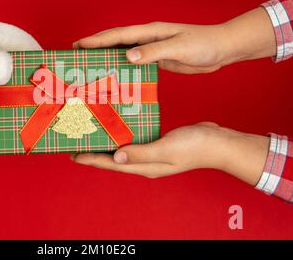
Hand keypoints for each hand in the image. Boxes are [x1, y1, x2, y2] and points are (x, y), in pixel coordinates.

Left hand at [0, 21, 40, 121]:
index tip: (50, 72)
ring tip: (40, 116)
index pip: (18, 42)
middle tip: (50, 99)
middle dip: (36, 83)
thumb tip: (9, 68)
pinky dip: (10, 119)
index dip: (36, 55)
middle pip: (19, 68)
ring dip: (25, 103)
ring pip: (12, 91)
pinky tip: (18, 127)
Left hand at [71, 122, 269, 185]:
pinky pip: (134, 141)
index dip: (91, 159)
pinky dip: (122, 135)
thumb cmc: (195, 146)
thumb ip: (141, 152)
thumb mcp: (166, 148)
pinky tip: (118, 127)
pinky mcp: (157, 144)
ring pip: (122, 150)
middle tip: (77, 142)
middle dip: (94, 153)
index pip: (112, 164)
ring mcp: (151, 154)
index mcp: (145, 166)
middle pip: (113, 159)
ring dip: (107, 143)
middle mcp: (145, 163)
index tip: (73, 154)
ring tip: (92, 133)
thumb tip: (116, 156)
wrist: (219, 143)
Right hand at [74, 8, 275, 73]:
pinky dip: (122, 67)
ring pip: (123, 52)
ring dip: (107, 57)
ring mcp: (152, 49)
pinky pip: (135, 63)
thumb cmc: (204, 44)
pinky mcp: (158, 60)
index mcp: (150, 32)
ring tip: (90, 67)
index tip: (78, 45)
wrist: (221, 49)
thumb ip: (154, 51)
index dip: (97, 41)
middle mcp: (148, 38)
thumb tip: (128, 56)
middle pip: (116, 41)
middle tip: (77, 55)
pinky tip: (116, 76)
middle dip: (96, 47)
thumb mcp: (179, 47)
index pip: (118, 35)